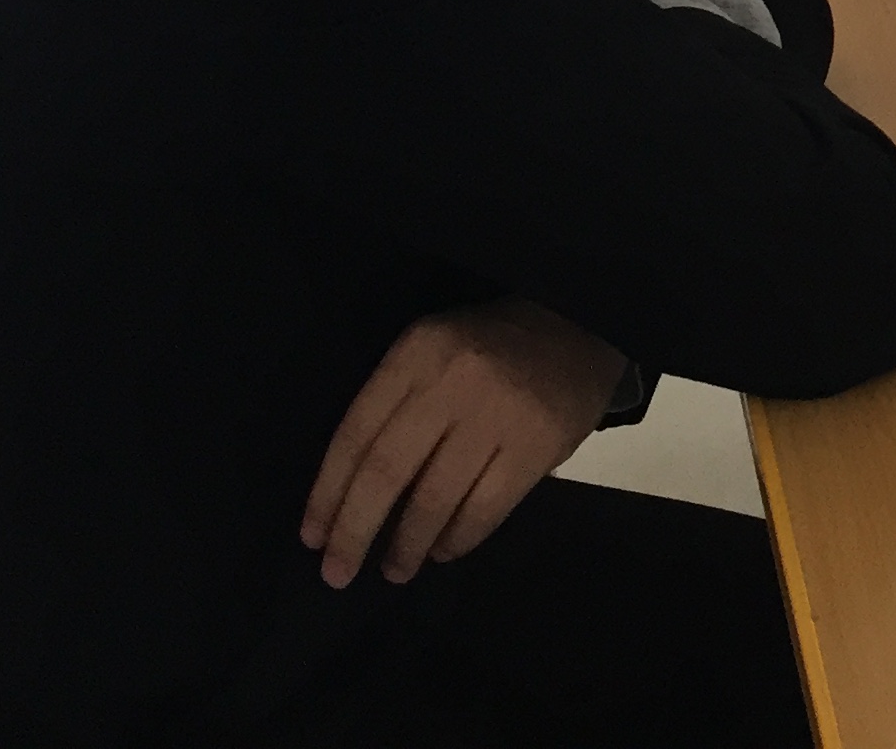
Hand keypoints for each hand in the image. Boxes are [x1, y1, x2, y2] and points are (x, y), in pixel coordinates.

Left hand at [299, 298, 623, 588]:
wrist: (582, 324)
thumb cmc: (491, 346)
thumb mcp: (434, 351)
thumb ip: (397, 405)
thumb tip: (352, 494)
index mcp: (417, 352)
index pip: (356, 433)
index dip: (328, 493)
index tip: (313, 537)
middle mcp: (453, 381)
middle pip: (387, 471)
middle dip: (355, 531)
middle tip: (337, 573)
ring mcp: (499, 415)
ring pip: (435, 498)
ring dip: (407, 545)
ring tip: (395, 570)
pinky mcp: (538, 445)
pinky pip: (486, 509)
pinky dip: (458, 539)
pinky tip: (443, 551)